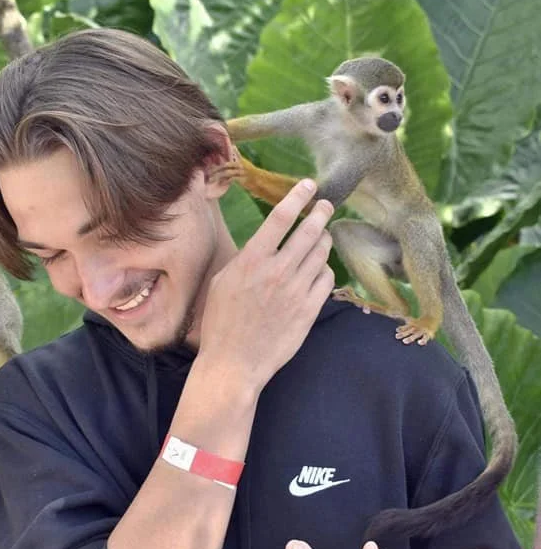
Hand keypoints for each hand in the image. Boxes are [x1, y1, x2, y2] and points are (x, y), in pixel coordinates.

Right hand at [198, 179, 334, 394]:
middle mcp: (277, 271)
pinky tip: (319, 270)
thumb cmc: (221, 322)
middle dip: (321, 213)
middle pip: (309, 231)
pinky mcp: (309, 310)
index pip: (281, 218)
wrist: (234, 363)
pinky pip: (326, 280)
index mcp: (252, 261)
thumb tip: (265, 243)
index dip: (298, 197)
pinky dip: (325, 270)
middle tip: (326, 206)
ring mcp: (297, 291)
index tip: (309, 186)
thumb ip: (246, 259)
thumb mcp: (222, 282)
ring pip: (321, 254)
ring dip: (324, 241)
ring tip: (322, 237)